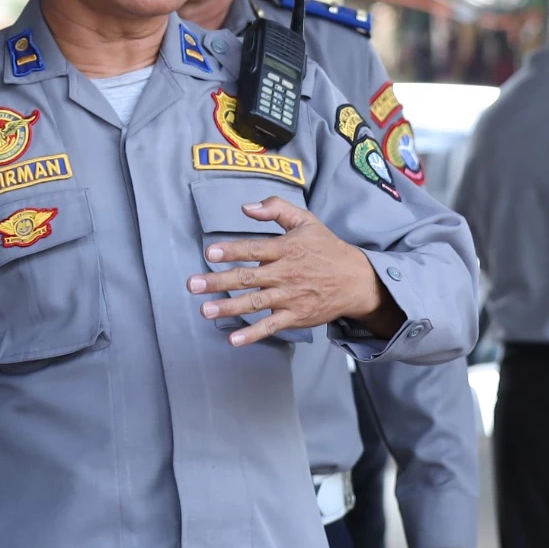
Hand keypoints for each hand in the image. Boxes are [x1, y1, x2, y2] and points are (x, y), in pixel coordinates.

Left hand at [186, 197, 399, 345]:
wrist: (355, 280)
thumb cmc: (326, 248)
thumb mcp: (305, 221)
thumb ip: (276, 209)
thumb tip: (246, 207)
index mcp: (286, 249)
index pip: (253, 249)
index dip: (231, 250)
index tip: (210, 253)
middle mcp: (285, 274)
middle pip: (247, 278)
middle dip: (217, 282)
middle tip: (192, 285)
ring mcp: (289, 297)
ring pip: (254, 303)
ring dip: (228, 308)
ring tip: (205, 310)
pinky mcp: (295, 316)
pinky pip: (271, 326)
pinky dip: (253, 334)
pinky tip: (233, 340)